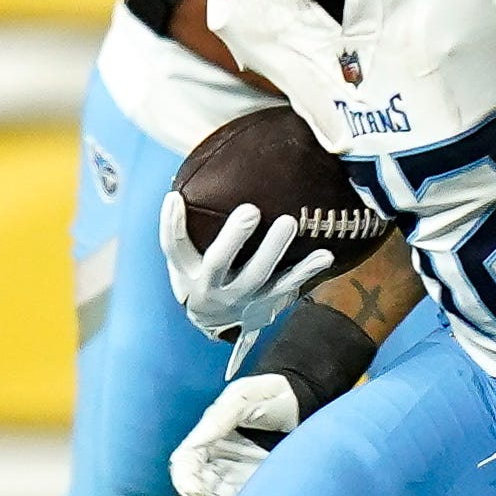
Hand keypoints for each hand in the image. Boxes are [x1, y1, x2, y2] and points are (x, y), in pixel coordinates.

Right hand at [161, 191, 332, 344]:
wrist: (215, 323)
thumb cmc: (202, 274)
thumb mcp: (188, 258)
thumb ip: (192, 226)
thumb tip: (197, 172)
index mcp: (188, 271)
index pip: (175, 247)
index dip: (171, 224)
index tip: (175, 198)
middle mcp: (211, 286)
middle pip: (218, 262)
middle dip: (234, 238)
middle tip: (250, 210)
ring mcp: (240, 296)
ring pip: (257, 275)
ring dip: (274, 249)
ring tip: (289, 223)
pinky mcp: (266, 301)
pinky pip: (288, 285)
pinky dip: (306, 270)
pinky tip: (324, 254)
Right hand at [171, 373, 299, 495]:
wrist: (305, 401)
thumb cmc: (271, 394)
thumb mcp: (243, 397)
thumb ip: (220, 417)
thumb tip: (196, 443)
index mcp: (207, 439)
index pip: (185, 465)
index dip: (184, 481)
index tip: (197, 492)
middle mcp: (217, 461)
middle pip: (196, 489)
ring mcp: (236, 476)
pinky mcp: (256, 487)